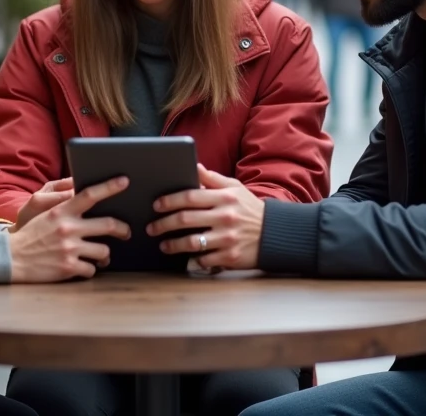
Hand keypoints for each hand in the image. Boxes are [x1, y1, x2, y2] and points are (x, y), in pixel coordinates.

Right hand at [7, 176, 130, 282]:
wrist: (11, 257)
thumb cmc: (31, 235)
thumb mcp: (45, 214)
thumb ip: (66, 207)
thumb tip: (87, 199)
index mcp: (61, 211)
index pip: (89, 195)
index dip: (109, 187)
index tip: (124, 181)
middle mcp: (68, 228)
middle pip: (108, 224)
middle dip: (123, 229)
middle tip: (126, 232)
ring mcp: (69, 248)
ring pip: (104, 250)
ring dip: (106, 255)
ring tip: (102, 255)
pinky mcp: (68, 267)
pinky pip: (92, 269)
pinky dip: (91, 269)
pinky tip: (85, 267)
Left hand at [147, 165, 263, 270]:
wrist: (274, 234)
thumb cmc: (249, 209)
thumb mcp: (235, 188)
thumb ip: (212, 178)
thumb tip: (194, 166)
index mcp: (225, 198)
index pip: (190, 196)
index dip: (170, 200)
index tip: (156, 205)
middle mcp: (225, 217)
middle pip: (185, 219)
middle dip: (163, 224)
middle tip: (151, 227)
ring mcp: (228, 238)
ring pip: (191, 242)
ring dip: (173, 245)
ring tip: (163, 245)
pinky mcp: (230, 257)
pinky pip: (204, 260)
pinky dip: (192, 260)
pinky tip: (184, 258)